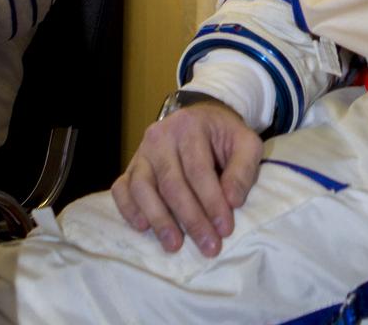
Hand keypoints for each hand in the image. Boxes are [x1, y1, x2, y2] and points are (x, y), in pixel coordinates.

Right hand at [111, 99, 261, 256]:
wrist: (203, 121)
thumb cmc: (224, 137)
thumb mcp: (246, 143)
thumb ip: (243, 169)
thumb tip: (232, 201)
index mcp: (190, 125)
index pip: (199, 169)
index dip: (212, 201)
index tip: (225, 229)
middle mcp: (160, 136)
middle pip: (172, 183)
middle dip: (191, 219)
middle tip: (208, 245)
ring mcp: (142, 152)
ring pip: (142, 188)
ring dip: (159, 220)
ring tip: (175, 245)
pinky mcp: (131, 167)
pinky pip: (122, 189)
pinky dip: (129, 209)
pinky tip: (144, 227)